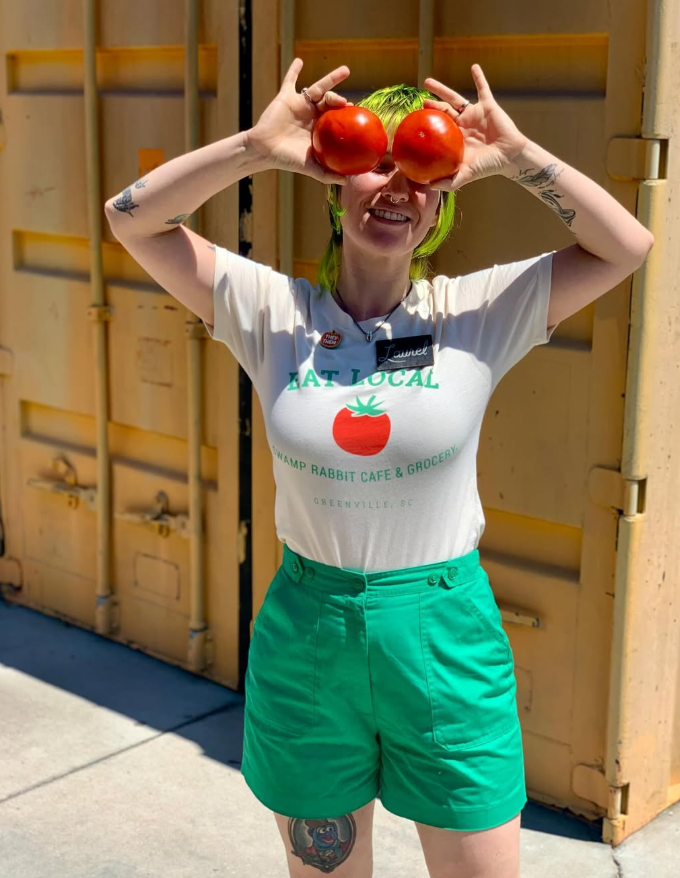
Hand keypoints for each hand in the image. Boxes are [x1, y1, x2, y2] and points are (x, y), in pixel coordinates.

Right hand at [248, 57, 352, 185]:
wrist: (264, 150)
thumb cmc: (286, 159)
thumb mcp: (310, 168)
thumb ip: (327, 174)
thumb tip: (348, 182)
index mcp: (319, 128)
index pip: (336, 118)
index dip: (347, 116)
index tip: (357, 115)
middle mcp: (311, 114)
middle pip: (330, 101)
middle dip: (341, 99)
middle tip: (350, 103)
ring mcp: (299, 104)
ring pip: (318, 88)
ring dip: (332, 79)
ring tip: (345, 71)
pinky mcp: (286, 97)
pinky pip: (290, 80)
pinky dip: (294, 70)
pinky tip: (299, 61)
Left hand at [422, 64, 528, 190]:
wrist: (509, 157)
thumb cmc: (488, 166)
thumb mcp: (466, 174)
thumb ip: (449, 182)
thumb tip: (430, 186)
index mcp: (456, 138)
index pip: (438, 128)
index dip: (427, 124)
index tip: (413, 121)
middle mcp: (463, 124)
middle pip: (442, 111)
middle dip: (430, 105)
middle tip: (418, 100)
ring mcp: (474, 114)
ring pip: (455, 98)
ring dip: (441, 89)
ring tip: (427, 82)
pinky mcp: (488, 106)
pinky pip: (483, 88)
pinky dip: (479, 77)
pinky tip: (473, 67)